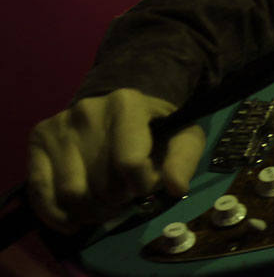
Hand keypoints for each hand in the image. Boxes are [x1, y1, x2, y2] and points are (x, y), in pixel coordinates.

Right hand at [27, 89, 205, 232]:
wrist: (117, 108)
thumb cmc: (154, 127)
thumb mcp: (181, 137)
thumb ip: (182, 161)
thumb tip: (175, 188)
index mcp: (127, 103)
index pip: (130, 163)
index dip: (144, 184)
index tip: (148, 181)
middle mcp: (88, 111)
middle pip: (102, 183)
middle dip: (119, 199)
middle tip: (126, 192)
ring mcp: (59, 126)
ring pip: (71, 193)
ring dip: (92, 211)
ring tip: (104, 202)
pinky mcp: (38, 140)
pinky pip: (39, 191)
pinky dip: (56, 215)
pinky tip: (73, 221)